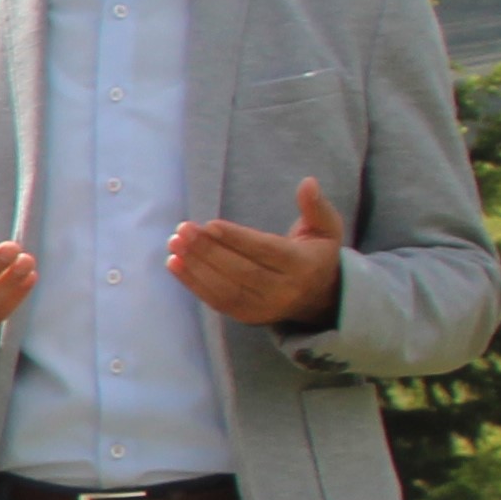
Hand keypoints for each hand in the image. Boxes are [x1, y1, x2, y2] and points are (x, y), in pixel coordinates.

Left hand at [170, 177, 346, 327]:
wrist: (319, 296)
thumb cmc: (316, 253)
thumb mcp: (326, 228)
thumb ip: (316, 206)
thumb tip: (308, 182)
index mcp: (304, 266)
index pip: (267, 252)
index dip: (237, 239)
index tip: (210, 224)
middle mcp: (285, 291)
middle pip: (243, 272)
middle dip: (209, 251)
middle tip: (183, 230)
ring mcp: (265, 308)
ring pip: (226, 289)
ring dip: (196, 267)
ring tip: (175, 244)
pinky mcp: (248, 317)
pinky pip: (216, 301)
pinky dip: (193, 283)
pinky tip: (174, 263)